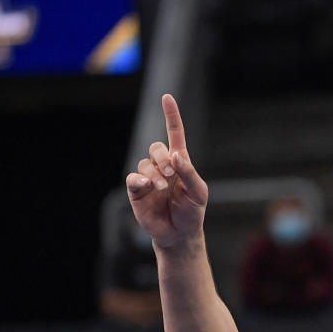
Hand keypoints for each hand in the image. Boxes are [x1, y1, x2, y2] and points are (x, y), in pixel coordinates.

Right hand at [125, 94, 208, 248]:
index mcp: (180, 163)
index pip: (175, 134)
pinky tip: (147, 185)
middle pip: (156, 147)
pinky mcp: (137, 190)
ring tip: (163, 187)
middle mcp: (162, 167)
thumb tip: (175, 155)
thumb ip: (189, 173)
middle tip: (171, 171)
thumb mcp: (199, 192)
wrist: (179, 234)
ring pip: (145, 163)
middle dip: (163, 156)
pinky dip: (139, 179)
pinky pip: (133, 178)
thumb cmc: (192, 212)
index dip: (171, 116)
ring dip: (154, 173)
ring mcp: (148, 178)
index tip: (167, 97)